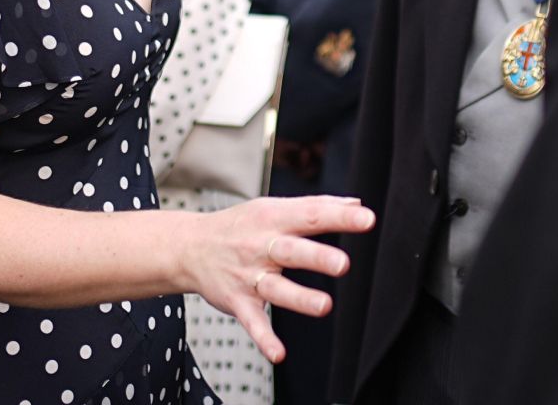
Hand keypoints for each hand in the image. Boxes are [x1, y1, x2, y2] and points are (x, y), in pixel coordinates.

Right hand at [178, 195, 374, 363]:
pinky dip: (263, 338)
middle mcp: (262, 246)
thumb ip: (315, 206)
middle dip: (317, 257)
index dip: (339, 217)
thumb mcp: (273, 208)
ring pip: (276, 288)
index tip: (366, 219)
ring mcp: (249, 276)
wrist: (191, 247)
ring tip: (325, 306)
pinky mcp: (238, 302)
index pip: (310, 215)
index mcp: (274, 218)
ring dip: (299, 298)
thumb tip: (356, 204)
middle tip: (343, 264)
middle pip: (292, 251)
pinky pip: (252, 322)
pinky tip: (278, 353)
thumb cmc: (240, 226)